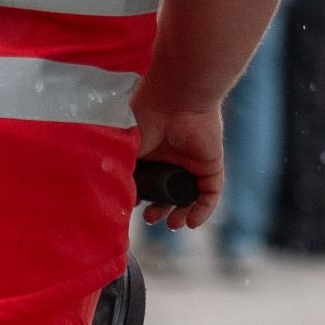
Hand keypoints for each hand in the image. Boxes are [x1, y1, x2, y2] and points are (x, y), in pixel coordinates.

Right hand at [130, 91, 222, 230]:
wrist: (174, 99)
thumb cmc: (145, 116)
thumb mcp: (126, 148)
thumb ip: (120, 170)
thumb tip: (113, 194)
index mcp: (149, 153)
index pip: (146, 183)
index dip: (140, 199)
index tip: (131, 209)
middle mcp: (170, 159)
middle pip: (167, 193)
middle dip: (159, 210)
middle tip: (151, 218)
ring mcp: (192, 162)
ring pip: (189, 196)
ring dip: (182, 214)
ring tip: (172, 224)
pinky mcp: (210, 164)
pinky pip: (210, 192)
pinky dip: (203, 210)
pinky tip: (192, 223)